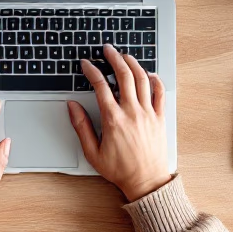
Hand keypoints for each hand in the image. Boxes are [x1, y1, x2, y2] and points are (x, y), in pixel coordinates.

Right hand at [68, 44, 169, 201]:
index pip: (100, 86)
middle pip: (124, 75)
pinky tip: (148, 73)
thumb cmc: (120, 170)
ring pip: (142, 79)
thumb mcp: (92, 152)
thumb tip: (72, 106)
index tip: (86, 64)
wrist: (146, 181)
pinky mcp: (160, 117)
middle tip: (107, 49)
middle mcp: (132, 112)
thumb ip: (81, 127)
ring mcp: (148, 113)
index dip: (92, 71)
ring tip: (125, 56)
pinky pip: (160, 92)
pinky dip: (155, 79)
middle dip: (114, 58)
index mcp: (113, 119)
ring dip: (133, 63)